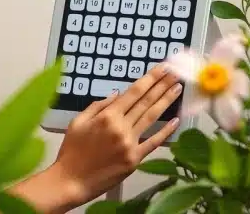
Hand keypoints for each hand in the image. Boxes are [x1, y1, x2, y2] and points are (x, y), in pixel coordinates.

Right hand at [51, 64, 181, 208]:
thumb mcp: (78, 122)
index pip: (134, 92)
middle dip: (162, 85)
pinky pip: (154, 142)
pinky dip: (166, 131)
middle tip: (175, 74)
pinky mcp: (135, 159)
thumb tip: (117, 95)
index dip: (150, 79)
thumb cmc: (71, 151)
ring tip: (177, 89)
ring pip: (152, 118)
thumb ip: (98, 106)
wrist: (71, 180)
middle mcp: (121, 127)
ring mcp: (130, 144)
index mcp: (106, 116)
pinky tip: (176, 120)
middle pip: (146, 102)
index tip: (162, 68)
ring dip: (167, 101)